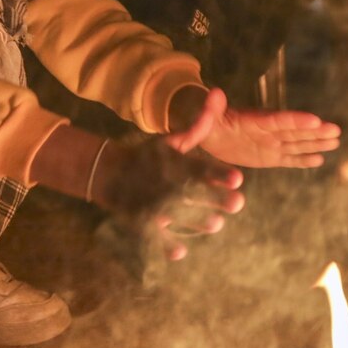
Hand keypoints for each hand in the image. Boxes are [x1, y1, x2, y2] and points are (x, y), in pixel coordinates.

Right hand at [28, 114, 244, 261]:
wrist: (109, 173)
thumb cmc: (147, 156)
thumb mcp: (169, 141)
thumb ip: (196, 129)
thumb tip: (217, 96)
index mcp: (175, 164)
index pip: (200, 168)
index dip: (219, 174)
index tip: (238, 179)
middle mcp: (167, 185)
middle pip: (196, 195)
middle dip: (218, 200)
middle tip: (236, 203)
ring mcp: (155, 207)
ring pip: (182, 218)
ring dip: (202, 222)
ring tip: (215, 223)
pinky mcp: (144, 225)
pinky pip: (158, 239)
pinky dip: (168, 246)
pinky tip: (181, 250)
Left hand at [167, 85, 341, 168]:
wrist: (208, 133)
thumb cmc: (205, 122)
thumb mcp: (205, 116)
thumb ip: (210, 109)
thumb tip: (214, 93)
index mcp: (254, 121)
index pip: (278, 119)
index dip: (295, 120)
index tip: (315, 119)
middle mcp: (267, 132)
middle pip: (294, 131)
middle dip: (315, 131)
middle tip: (336, 130)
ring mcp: (270, 144)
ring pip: (297, 144)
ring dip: (316, 143)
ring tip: (336, 141)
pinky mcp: (268, 157)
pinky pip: (288, 159)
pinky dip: (303, 160)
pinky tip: (320, 159)